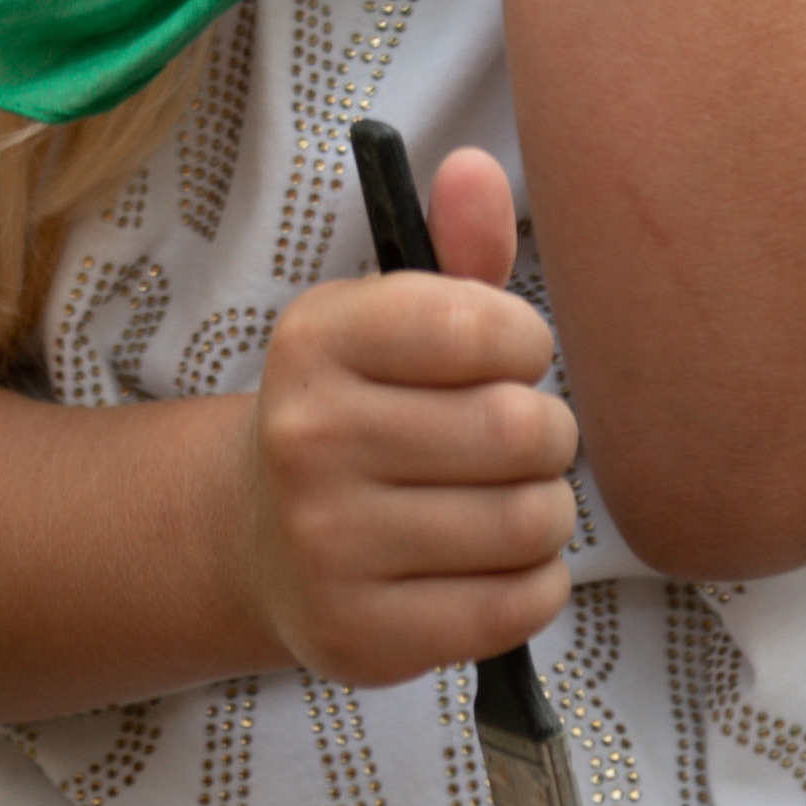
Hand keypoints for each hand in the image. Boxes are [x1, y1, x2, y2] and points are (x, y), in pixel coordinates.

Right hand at [239, 149, 579, 685]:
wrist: (257, 536)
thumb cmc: (359, 407)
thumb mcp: (389, 315)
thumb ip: (453, 246)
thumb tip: (476, 168)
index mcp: (317, 339)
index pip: (478, 325)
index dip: (525, 340)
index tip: (511, 354)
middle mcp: (308, 439)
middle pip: (517, 429)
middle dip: (548, 430)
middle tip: (525, 436)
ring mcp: (328, 548)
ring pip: (527, 522)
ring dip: (548, 509)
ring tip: (516, 496)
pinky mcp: (361, 638)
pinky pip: (516, 608)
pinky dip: (537, 582)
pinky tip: (498, 562)